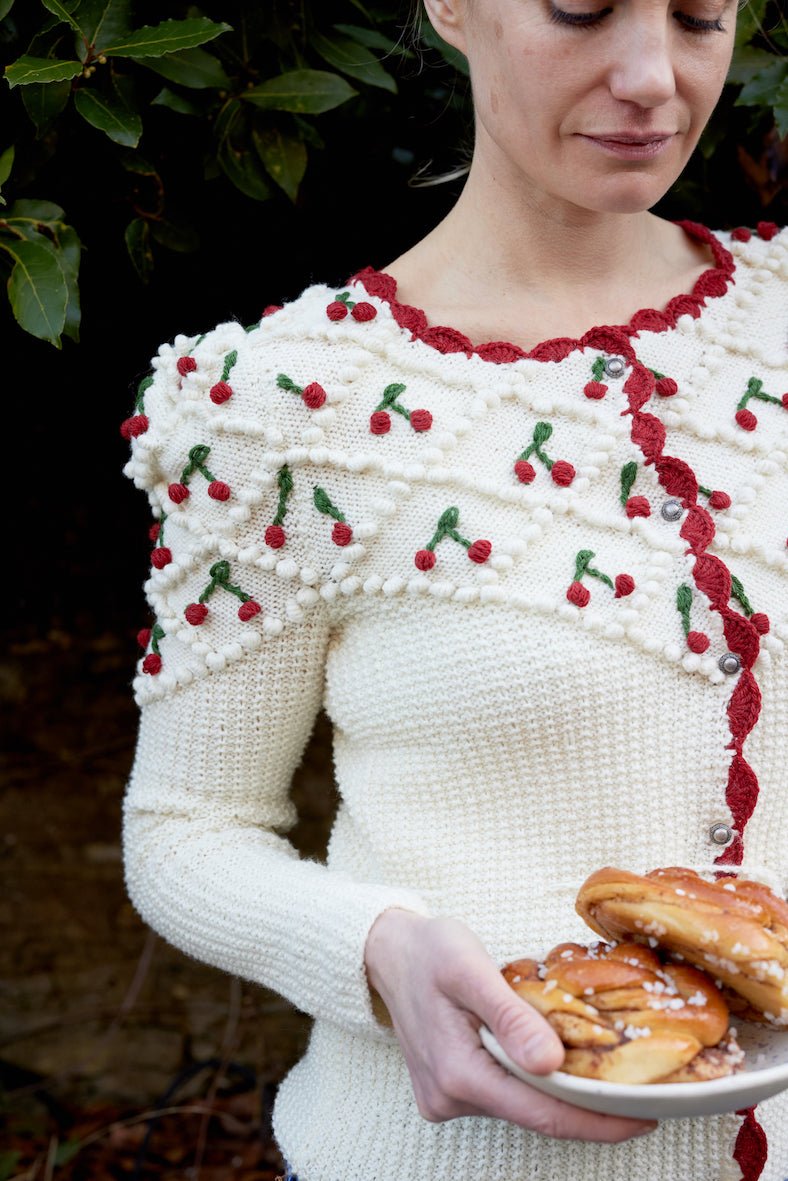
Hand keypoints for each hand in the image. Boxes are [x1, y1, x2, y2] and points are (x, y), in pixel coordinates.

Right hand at [364, 910, 656, 1141]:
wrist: (387, 952)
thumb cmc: (428, 950)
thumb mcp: (468, 967)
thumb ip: (509, 1014)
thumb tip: (551, 1063)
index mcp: (458, 1073)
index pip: (543, 1114)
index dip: (599, 1121)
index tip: (646, 1118)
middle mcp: (450, 1098)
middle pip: (537, 1115)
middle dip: (590, 1109)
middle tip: (643, 1095)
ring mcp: (447, 1099)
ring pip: (522, 1105)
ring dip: (562, 1090)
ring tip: (607, 1070)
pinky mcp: (449, 1091)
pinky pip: (505, 1094)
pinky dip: (536, 1081)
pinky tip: (559, 1060)